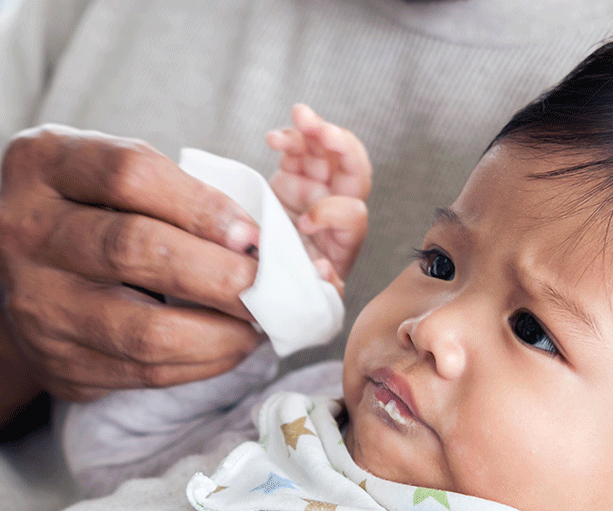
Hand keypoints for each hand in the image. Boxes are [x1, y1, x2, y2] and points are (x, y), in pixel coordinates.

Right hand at [0, 126, 265, 400]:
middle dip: (218, 272)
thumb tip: (257, 242)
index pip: (130, 174)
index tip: (253, 234)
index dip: (202, 205)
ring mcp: (31, 301)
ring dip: (218, 332)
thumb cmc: (95, 210)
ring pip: (141, 328)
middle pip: (133, 248)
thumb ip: (174, 191)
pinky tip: (228, 346)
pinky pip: (142, 372)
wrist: (30, 275)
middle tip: (267, 285)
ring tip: (257, 323)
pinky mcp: (53, 360)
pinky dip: (200, 363)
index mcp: (40, 163)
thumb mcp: (114, 175)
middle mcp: (21, 230)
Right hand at [266, 103, 371, 295]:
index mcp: (341, 240)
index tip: (305, 223)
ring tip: (300, 115)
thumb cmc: (285, 287)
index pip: (353, 215)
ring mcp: (316, 188)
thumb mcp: (301, 293)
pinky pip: (301, 147)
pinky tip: (273, 139)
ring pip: (328, 149)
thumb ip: (316, 287)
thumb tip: (324, 274)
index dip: (331, 213)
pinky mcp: (294, 175)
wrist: (258, 274)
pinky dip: (291, 137)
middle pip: (353, 170)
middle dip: (342, 147)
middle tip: (324, 132)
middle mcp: (334, 209)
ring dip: (317, 129)